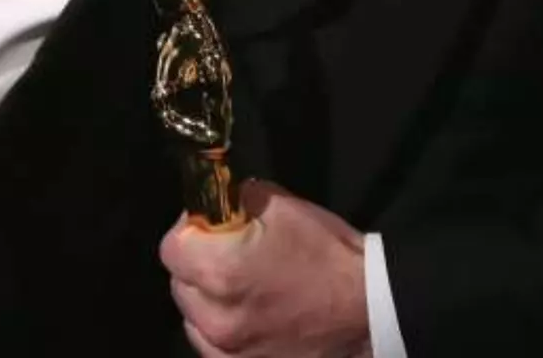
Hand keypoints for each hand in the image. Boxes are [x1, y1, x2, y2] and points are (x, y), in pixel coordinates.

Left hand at [161, 180, 372, 357]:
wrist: (370, 310)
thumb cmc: (329, 256)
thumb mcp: (285, 208)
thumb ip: (241, 199)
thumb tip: (222, 200)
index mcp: (222, 271)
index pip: (172, 247)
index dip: (190, 228)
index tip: (211, 223)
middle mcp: (217, 317)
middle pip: (179, 281)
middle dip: (197, 262)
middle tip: (228, 250)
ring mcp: (228, 350)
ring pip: (193, 316)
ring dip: (206, 298)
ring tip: (240, 286)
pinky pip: (209, 346)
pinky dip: (219, 328)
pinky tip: (244, 315)